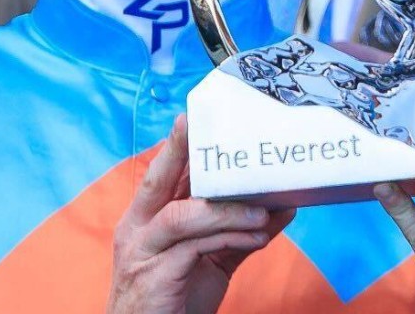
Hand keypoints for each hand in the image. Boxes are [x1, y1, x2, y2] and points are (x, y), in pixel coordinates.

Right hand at [107, 115, 293, 313]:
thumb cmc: (174, 302)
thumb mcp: (210, 262)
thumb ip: (237, 234)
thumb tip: (278, 207)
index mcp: (144, 221)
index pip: (159, 176)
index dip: (176, 148)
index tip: (192, 119)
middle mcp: (136, 231)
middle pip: (157, 182)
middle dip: (179, 151)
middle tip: (197, 126)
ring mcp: (142, 254)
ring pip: (182, 216)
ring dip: (226, 209)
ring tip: (264, 210)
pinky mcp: (155, 278)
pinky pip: (193, 248)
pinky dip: (227, 237)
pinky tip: (255, 235)